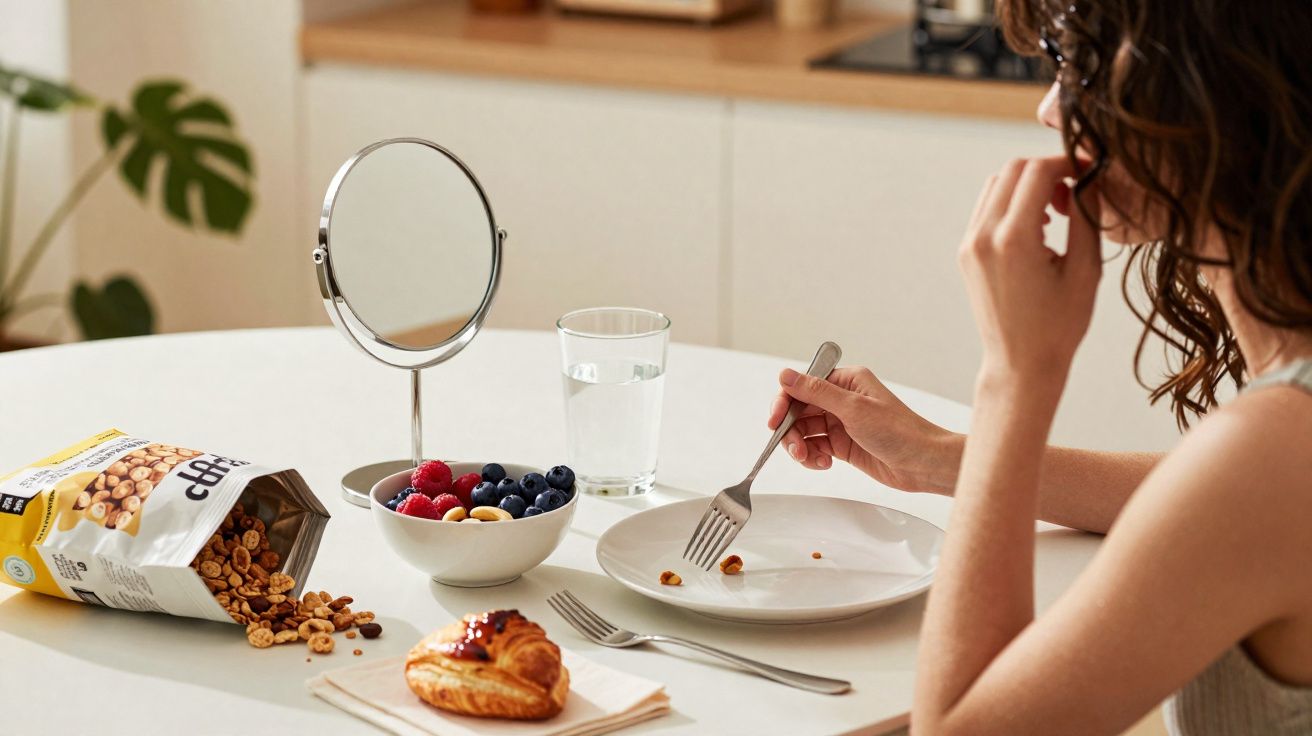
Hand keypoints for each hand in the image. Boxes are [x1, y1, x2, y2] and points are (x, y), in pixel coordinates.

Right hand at [768, 366, 961, 493]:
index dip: (784, 403)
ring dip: (800, 446)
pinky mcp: (842, 444)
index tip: (775, 422)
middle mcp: (841, 399)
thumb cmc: (900, 432)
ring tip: (810, 459)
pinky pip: (814, 447)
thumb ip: (816, 392)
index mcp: (846, 381)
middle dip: (791, 430)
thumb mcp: (853, 409)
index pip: (802, 386)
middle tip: (795, 449)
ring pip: (804, 431)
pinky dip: (812, 457)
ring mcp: (841, 422)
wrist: (922, 463)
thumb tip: (786, 375)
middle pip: (799, 410)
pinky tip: (823, 463)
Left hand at [958, 156, 1101, 386]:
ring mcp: (969, 244)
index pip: (1036, 171)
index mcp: (1013, 240)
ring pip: (996, 184)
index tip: (1089, 171)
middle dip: (1047, 169)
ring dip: (1028, 185)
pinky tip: (1038, 228)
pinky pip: (987, 208)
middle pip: (1012, 170)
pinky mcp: (965, 253)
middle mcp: (982, 237)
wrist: (1020, 364)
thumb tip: (1091, 176)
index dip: (1067, 161)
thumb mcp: (1086, 269)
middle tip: (1074, 194)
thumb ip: (1087, 215)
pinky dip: (1012, 203)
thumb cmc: (1060, 325)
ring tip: (1057, 214)